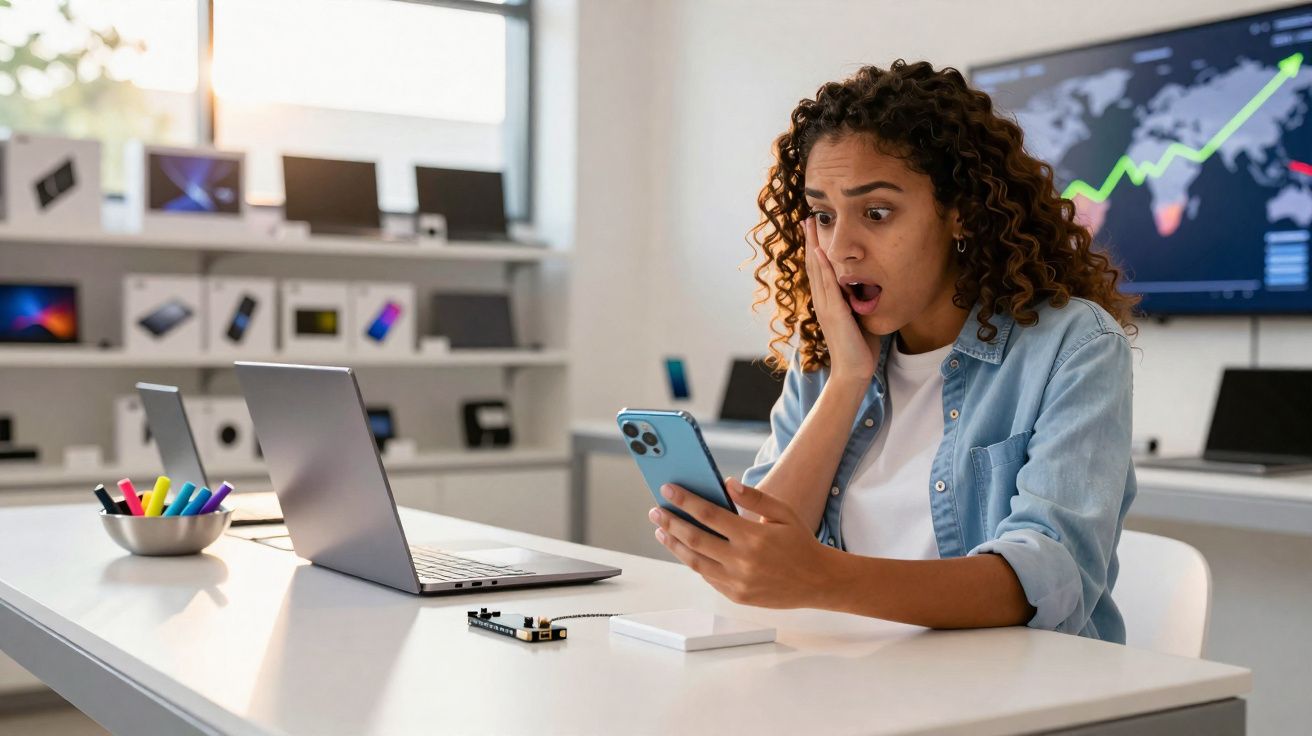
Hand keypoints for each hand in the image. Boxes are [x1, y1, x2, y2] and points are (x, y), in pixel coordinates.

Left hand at [649, 478, 832, 607]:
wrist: (818, 581)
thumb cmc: (800, 543)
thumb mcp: (783, 513)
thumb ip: (754, 497)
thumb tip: (727, 482)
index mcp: (753, 537)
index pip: (709, 515)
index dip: (685, 501)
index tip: (668, 489)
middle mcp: (742, 561)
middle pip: (695, 539)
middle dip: (671, 522)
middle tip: (655, 511)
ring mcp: (738, 582)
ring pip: (696, 561)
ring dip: (675, 545)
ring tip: (661, 531)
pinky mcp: (736, 596)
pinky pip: (708, 577)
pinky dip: (693, 562)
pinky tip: (683, 549)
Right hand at [804, 216, 875, 383]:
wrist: (854, 371)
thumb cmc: (859, 347)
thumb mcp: (860, 317)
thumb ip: (859, 301)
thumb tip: (869, 287)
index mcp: (828, 301)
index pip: (820, 269)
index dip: (816, 248)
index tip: (815, 228)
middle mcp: (823, 301)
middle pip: (813, 264)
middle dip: (811, 240)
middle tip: (807, 217)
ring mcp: (826, 306)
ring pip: (817, 269)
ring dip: (813, 245)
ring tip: (810, 224)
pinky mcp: (834, 313)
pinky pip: (827, 285)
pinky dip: (822, 266)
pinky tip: (819, 251)